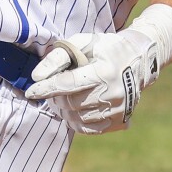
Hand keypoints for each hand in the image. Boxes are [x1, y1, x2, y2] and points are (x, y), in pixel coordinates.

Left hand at [24, 29, 159, 133]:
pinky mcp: (120, 120)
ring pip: (78, 118)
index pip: (68, 84)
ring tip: (67, 96)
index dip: (46, 89)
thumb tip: (36, 77)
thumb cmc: (106, 48)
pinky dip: (77, 120)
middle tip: (56, 87)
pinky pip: (89, 129)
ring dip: (66, 109)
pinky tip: (77, 108)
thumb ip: (58, 57)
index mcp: (105, 71)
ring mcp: (119, 109)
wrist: (140, 58)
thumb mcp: (84, 42)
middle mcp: (114, 93)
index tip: (31, 92)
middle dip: (57, 97)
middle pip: (71, 103)